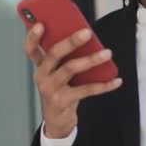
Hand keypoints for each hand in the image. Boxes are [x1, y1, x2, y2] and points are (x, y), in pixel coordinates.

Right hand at [23, 23, 122, 137]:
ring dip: (91, 60)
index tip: (40, 24)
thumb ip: (66, 57)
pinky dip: (103, 85)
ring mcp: (50, 89)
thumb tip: (86, 38)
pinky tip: (115, 80)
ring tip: (107, 54)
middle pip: (54, 54)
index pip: (31, 49)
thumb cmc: (60, 90)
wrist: (57, 120)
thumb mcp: (58, 73)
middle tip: (87, 33)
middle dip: (70, 42)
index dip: (32, 37)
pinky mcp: (62, 101)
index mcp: (41, 65)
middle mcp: (42, 76)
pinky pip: (85, 90)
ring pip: (70, 69)